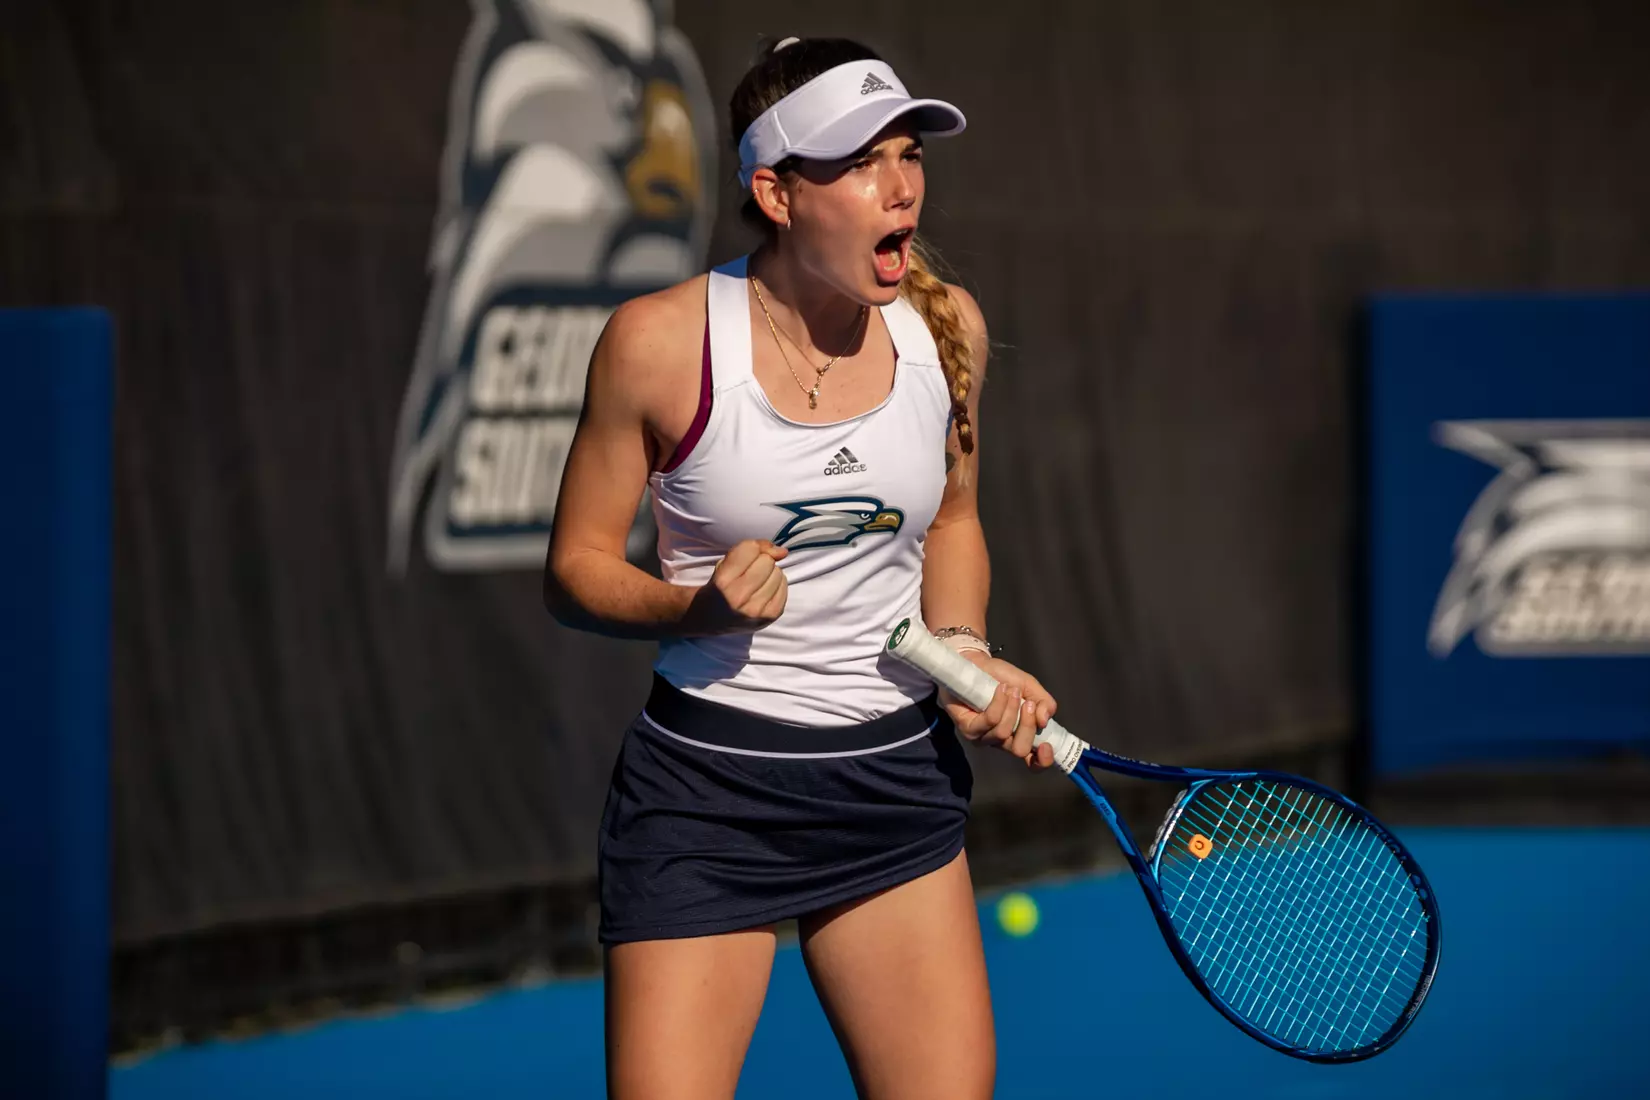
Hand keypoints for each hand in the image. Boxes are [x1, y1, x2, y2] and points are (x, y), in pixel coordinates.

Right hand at [685, 539, 788, 633]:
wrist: (712, 619)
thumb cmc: (720, 587)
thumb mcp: (724, 564)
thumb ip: (749, 550)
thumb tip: (782, 552)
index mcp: (723, 581)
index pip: (750, 549)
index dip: (751, 548)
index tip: (746, 557)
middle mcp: (739, 597)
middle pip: (767, 561)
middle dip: (761, 561)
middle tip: (751, 571)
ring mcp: (756, 609)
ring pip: (778, 574)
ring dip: (770, 574)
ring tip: (757, 582)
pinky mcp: (770, 616)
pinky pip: (784, 587)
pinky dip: (777, 585)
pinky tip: (765, 591)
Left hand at [941, 652, 1058, 769]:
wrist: (976, 664)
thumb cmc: (1002, 678)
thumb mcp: (1030, 687)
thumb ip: (1044, 703)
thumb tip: (1045, 720)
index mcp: (1020, 736)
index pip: (1033, 762)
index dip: (1043, 760)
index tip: (1047, 746)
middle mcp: (1002, 742)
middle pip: (1020, 750)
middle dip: (1027, 725)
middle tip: (1028, 704)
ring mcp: (983, 738)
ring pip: (1004, 733)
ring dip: (1011, 708)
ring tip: (1010, 690)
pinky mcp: (968, 729)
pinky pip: (989, 721)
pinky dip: (999, 703)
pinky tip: (1000, 690)